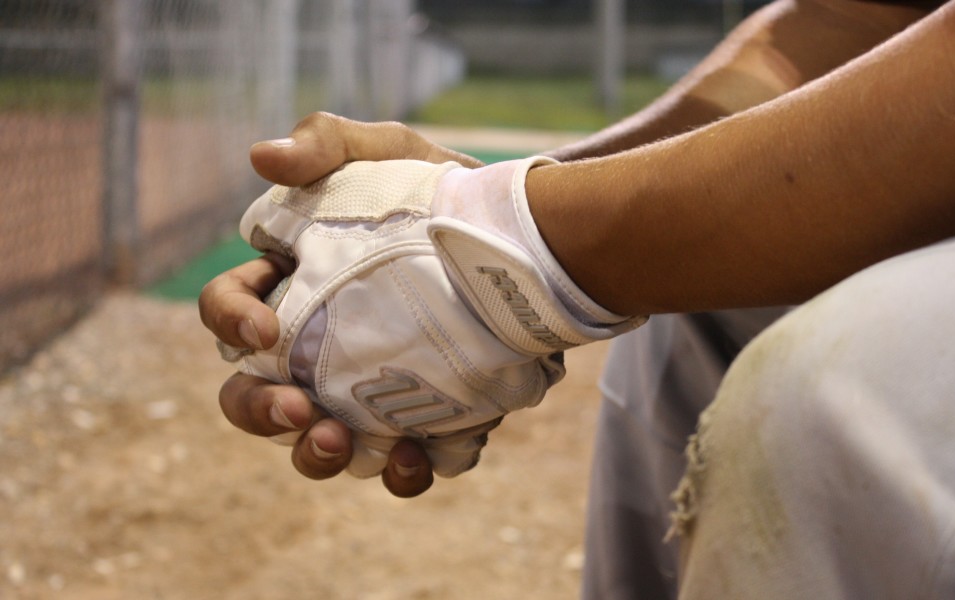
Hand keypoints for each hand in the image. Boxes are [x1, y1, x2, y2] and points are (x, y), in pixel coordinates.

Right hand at [199, 113, 479, 496]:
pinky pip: (399, 461)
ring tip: (341, 442)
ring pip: (318, 442)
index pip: (229, 310)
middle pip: (254, 396)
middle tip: (297, 410)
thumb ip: (328, 143)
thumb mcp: (390, 152)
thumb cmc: (441, 189)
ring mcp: (368, 388)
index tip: (265, 329)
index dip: (230, 322)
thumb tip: (262, 157)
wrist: (524, 235)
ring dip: (318, 455)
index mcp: (291, 286)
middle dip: (261, 412)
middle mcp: (319, 348)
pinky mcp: (424, 414)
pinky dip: (401, 470)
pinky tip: (416, 455)